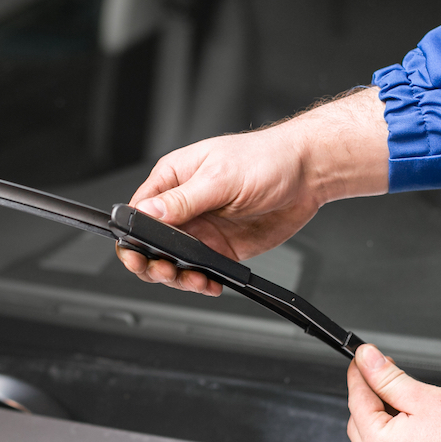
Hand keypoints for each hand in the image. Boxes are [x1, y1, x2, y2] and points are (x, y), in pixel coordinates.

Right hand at [117, 87, 389, 295]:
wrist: (308, 174)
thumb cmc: (267, 159)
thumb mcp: (220, 178)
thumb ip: (182, 200)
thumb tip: (146, 213)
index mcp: (173, 179)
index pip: (138, 212)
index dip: (132, 236)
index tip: (139, 252)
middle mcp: (184, 206)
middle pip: (149, 243)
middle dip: (150, 262)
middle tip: (164, 270)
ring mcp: (202, 229)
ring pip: (172, 262)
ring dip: (176, 277)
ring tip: (191, 279)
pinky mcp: (221, 247)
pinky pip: (200, 271)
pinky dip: (200, 282)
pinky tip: (208, 283)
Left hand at [346, 345, 440, 441]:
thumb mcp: (424, 396)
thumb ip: (388, 377)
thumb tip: (367, 360)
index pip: (357, 401)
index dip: (359, 375)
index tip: (361, 360)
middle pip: (361, 424)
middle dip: (370, 397)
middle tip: (385, 375)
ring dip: (385, 419)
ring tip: (407, 400)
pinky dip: (399, 440)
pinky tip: (417, 426)